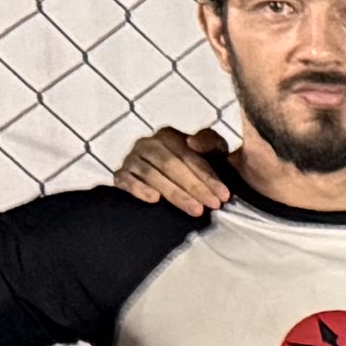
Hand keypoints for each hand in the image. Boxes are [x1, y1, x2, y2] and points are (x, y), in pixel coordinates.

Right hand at [114, 127, 235, 215]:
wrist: (174, 183)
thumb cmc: (196, 167)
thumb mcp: (211, 151)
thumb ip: (210, 142)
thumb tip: (192, 142)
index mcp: (168, 135)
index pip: (188, 155)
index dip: (208, 176)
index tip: (224, 195)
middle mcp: (147, 144)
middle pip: (171, 165)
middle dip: (195, 187)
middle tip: (213, 205)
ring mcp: (132, 159)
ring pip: (153, 175)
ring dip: (175, 193)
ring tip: (195, 210)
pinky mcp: (120, 175)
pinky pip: (126, 180)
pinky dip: (139, 188)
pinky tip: (154, 199)